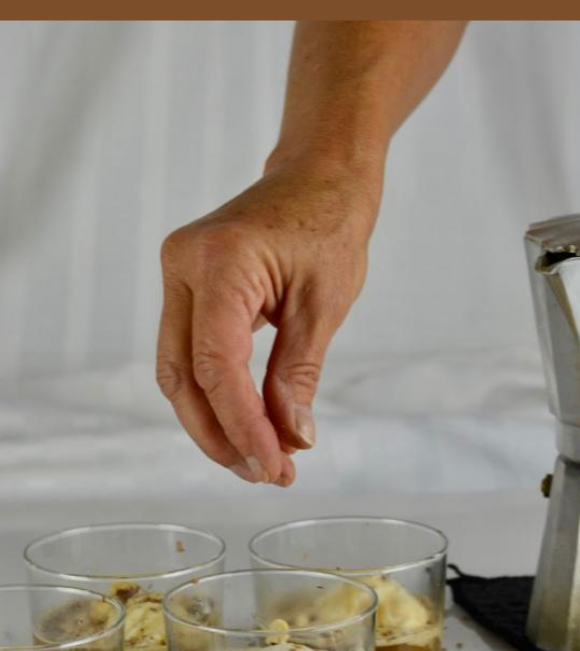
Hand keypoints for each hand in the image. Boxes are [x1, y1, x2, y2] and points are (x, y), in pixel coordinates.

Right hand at [156, 158, 378, 485]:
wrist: (319, 177)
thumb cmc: (329, 224)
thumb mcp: (324, 305)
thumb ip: (298, 374)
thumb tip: (291, 439)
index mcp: (222, 261)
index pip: (218, 365)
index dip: (242, 425)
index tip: (273, 466)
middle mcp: (184, 265)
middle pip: (183, 374)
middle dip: (219, 434)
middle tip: (265, 473)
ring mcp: (178, 274)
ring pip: (179, 370)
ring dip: (213, 421)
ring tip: (259, 459)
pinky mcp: (186, 287)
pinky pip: (189, 352)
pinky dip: (215, 394)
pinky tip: (247, 424)